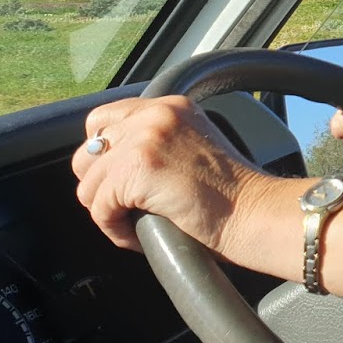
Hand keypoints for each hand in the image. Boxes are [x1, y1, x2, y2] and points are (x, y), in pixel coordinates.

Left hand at [72, 96, 268, 255]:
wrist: (254, 211)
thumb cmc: (231, 194)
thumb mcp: (194, 148)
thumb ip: (157, 143)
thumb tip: (111, 166)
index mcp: (171, 106)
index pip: (103, 119)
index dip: (102, 155)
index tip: (118, 181)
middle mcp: (156, 114)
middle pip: (88, 152)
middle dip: (98, 185)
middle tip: (125, 207)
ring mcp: (146, 138)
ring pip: (88, 183)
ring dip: (106, 211)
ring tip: (133, 224)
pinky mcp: (139, 168)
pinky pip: (98, 207)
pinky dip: (113, 230)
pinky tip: (137, 236)